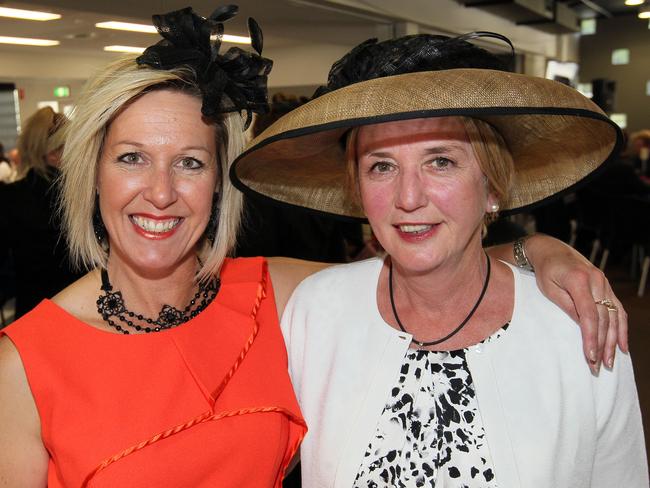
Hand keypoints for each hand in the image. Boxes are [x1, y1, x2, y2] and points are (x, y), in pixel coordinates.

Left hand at [526, 234, 626, 372]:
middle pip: (604, 318)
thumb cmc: (546, 271)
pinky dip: (621, 328)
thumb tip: (583, 327)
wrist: (552, 250)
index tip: (590, 356)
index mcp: (579, 280)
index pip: (589, 314)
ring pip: (614, 316)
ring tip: (610, 361)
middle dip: (602, 344)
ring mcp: (604, 283)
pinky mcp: (607, 287)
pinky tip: (622, 346)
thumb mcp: (549, 288)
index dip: (591, 337)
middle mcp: (597, 280)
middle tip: (599, 366)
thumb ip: (566, 306)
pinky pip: (618, 310)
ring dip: (613, 341)